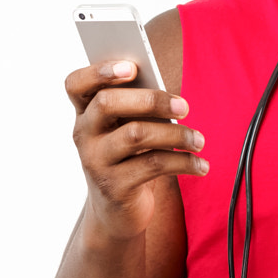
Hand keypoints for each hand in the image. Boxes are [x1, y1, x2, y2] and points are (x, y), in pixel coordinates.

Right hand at [66, 60, 206, 239]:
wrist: (117, 211)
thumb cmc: (128, 158)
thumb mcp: (126, 130)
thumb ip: (137, 108)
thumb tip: (167, 94)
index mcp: (84, 113)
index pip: (76, 84)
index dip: (99, 71)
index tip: (132, 67)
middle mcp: (83, 135)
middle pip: (108, 103)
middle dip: (151, 99)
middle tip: (184, 107)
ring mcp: (95, 161)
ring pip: (136, 134)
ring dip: (175, 134)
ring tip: (199, 140)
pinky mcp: (114, 187)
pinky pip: (153, 165)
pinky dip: (183, 163)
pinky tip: (200, 165)